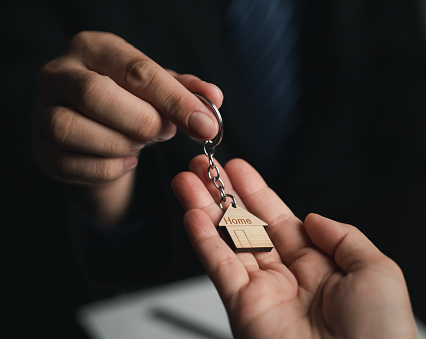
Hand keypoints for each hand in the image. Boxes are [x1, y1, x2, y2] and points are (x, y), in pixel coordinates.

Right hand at [33, 31, 221, 223]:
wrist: (96, 131)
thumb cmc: (130, 102)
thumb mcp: (160, 90)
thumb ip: (187, 91)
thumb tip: (214, 97)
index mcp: (92, 48)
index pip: (136, 70)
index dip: (176, 100)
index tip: (206, 126)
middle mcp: (58, 74)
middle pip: (96, 95)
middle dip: (143, 121)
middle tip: (166, 132)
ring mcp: (42, 113)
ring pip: (75, 129)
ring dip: (122, 144)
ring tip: (142, 143)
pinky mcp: (42, 151)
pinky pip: (75, 165)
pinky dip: (110, 168)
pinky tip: (127, 160)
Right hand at [172, 157, 416, 338]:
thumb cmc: (380, 333)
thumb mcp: (375, 270)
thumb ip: (342, 236)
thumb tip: (313, 217)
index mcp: (319, 266)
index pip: (279, 220)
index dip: (257, 192)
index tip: (238, 168)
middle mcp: (287, 277)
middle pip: (247, 226)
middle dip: (224, 194)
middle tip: (205, 166)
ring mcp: (262, 292)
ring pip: (227, 241)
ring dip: (205, 209)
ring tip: (188, 180)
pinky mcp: (243, 308)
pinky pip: (219, 267)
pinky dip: (204, 240)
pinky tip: (193, 213)